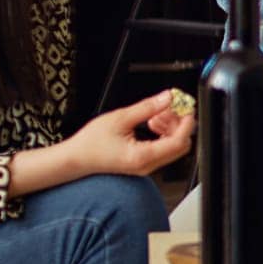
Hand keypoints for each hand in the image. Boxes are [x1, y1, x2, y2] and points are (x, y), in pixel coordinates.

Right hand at [64, 91, 195, 177]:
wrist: (76, 158)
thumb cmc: (91, 143)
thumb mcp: (120, 118)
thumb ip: (147, 107)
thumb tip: (167, 98)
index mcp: (143, 156)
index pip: (179, 141)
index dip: (186, 122)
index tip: (186, 107)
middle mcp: (148, 165)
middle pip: (180, 145)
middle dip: (178, 123)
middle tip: (169, 107)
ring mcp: (147, 166)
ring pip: (173, 146)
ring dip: (170, 127)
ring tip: (155, 114)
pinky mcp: (144, 162)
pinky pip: (164, 148)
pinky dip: (163, 134)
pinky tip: (151, 122)